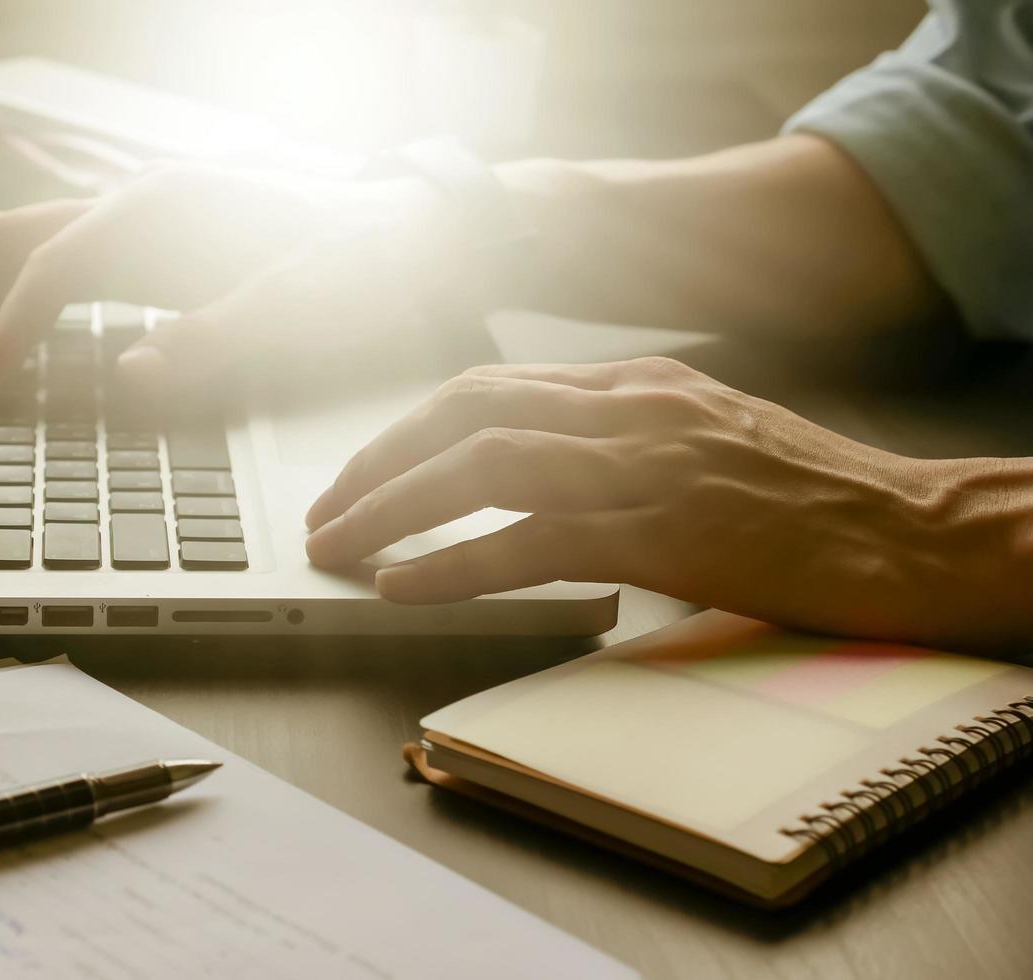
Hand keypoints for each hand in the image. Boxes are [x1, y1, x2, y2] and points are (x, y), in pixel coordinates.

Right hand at [0, 164, 446, 401]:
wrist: (417, 236)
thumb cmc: (369, 269)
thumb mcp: (309, 306)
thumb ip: (221, 336)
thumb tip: (131, 370)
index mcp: (163, 210)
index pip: (49, 271)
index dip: (3, 336)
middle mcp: (140, 201)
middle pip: (9, 241)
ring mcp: (146, 218)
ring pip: (27, 246)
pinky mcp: (158, 245)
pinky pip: (63, 264)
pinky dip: (16, 299)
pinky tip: (2, 335)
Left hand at [304, 356, 1032, 647]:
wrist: (909, 530)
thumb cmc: (808, 494)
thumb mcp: (701, 436)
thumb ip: (618, 437)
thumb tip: (534, 466)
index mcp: (634, 384)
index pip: (489, 385)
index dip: (410, 427)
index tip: (365, 466)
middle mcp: (629, 409)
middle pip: (466, 410)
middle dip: (380, 459)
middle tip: (328, 508)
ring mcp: (646, 466)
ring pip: (482, 465)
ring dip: (394, 505)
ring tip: (339, 543)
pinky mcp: (666, 532)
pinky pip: (531, 540)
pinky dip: (455, 561)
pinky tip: (404, 583)